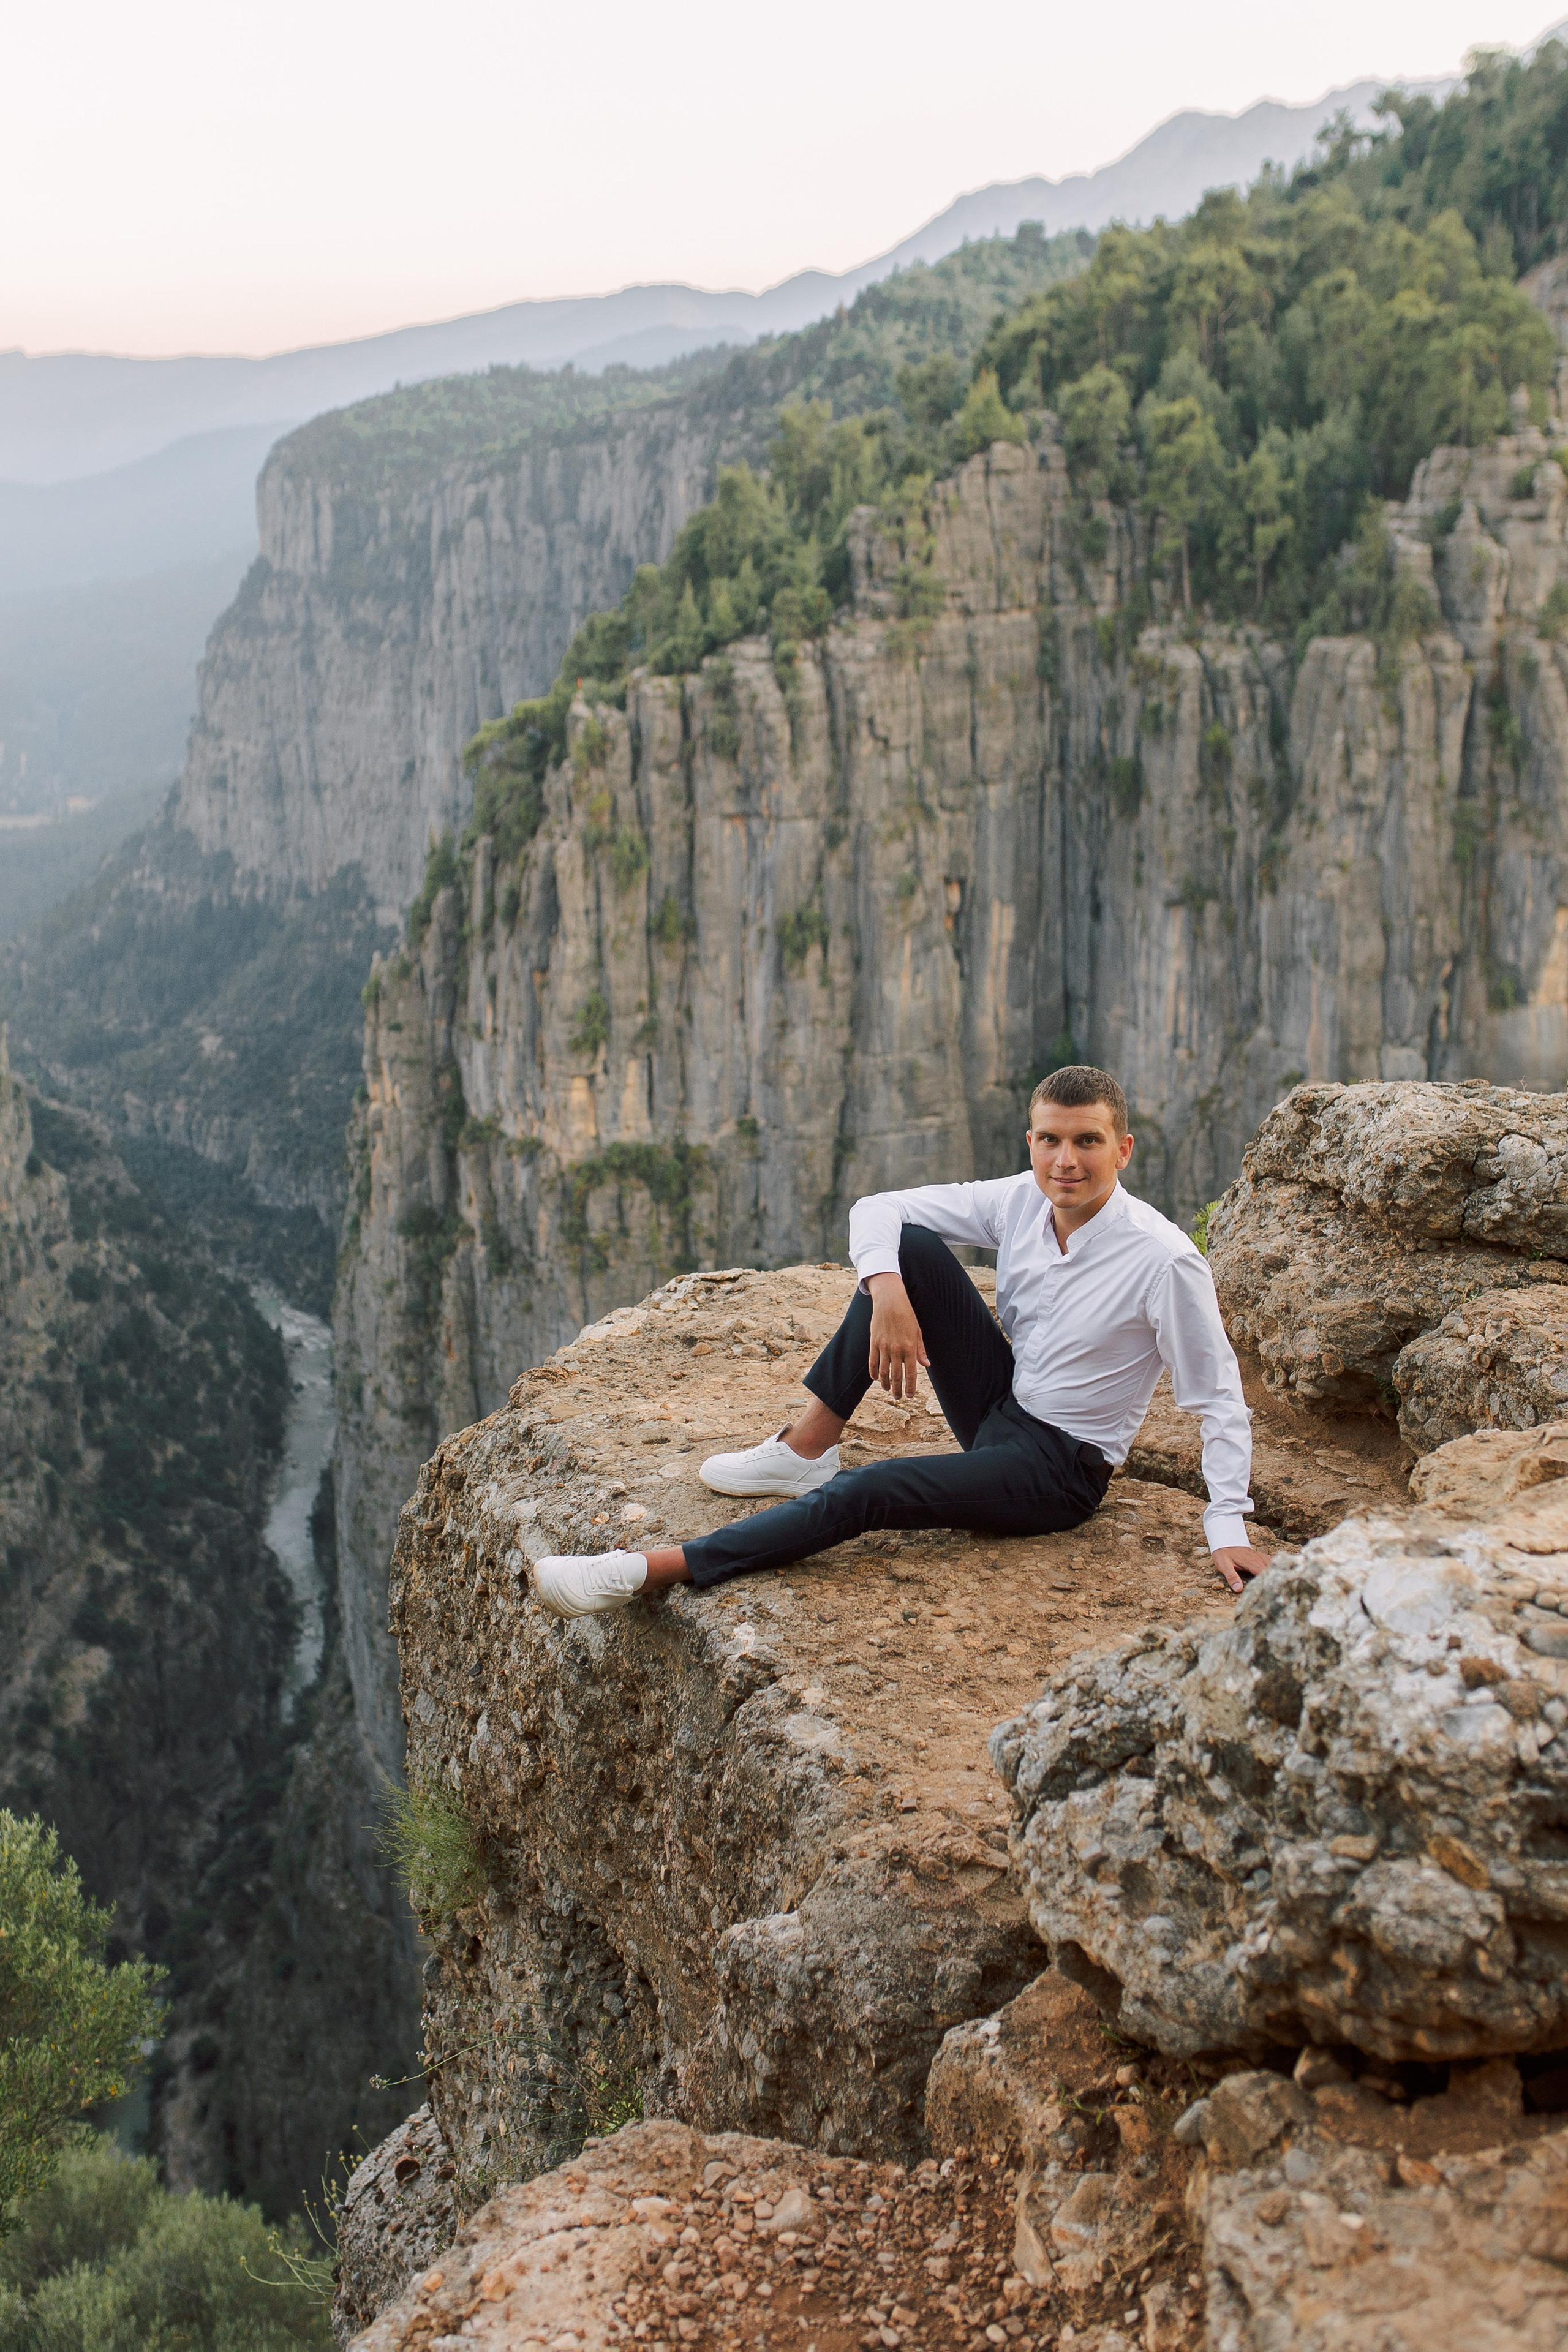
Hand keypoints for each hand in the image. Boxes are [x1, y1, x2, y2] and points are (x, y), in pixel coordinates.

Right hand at [866, 1273, 929, 1399]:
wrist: (890, 1301)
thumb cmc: (907, 1316)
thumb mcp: (917, 1332)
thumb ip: (920, 1350)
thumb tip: (926, 1365)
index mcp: (910, 1347)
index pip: (911, 1373)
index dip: (911, 1387)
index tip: (910, 1396)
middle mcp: (896, 1349)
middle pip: (896, 1376)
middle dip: (898, 1390)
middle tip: (899, 1397)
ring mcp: (883, 1347)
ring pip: (883, 1372)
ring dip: (885, 1384)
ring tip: (888, 1390)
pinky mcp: (873, 1343)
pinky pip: (872, 1362)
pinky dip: (874, 1373)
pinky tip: (876, 1379)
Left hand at [1212, 1544, 1271, 1595]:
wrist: (1225, 1541)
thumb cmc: (1224, 1553)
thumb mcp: (1224, 1566)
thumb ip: (1232, 1577)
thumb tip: (1238, 1589)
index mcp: (1252, 1563)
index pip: (1265, 1574)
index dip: (1269, 1584)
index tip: (1271, 1593)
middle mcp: (1259, 1559)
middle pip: (1273, 1571)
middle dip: (1276, 1581)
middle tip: (1276, 1592)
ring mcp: (1261, 1557)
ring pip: (1274, 1566)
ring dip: (1277, 1574)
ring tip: (1278, 1585)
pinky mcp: (1261, 1557)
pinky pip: (1272, 1563)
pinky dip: (1275, 1569)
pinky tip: (1276, 1575)